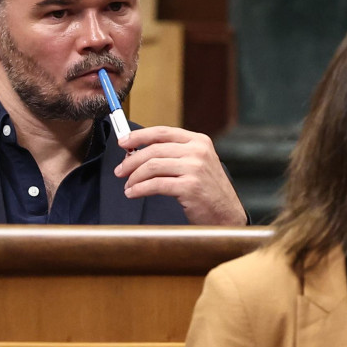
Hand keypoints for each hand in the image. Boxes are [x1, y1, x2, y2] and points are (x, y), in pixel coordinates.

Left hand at [114, 126, 246, 225]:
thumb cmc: (208, 191)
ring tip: (127, 185)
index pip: (162, 132)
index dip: (139, 136)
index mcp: (199, 141)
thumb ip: (174, 154)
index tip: (123, 142)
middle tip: (120, 171)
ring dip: (134, 177)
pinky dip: (139, 189)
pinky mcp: (189, 187)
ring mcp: (195, 168)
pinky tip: (133, 193)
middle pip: (154, 149)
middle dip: (131, 161)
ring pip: (152, 166)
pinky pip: (155, 184)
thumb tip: (137, 153)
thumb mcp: (197, 164)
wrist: (226, 215)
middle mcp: (198, 151)